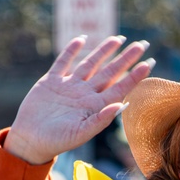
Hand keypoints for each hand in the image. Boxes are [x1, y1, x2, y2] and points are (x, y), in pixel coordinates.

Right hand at [5, 35, 153, 164]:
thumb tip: (123, 105)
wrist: (30, 140)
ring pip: (90, 63)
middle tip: (142, 44)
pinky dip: (71, 50)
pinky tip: (81, 39)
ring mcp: (69, 86)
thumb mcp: (81, 133)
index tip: (149, 63)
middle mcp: (85, 94)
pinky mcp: (51, 81)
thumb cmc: (57, 141)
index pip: (120, 87)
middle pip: (109, 72)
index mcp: (95, 106)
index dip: (134, 76)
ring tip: (118, 38)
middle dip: (125, 58)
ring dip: (104, 51)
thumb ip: (101, 120)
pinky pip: (63, 62)